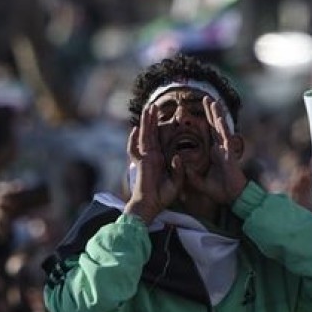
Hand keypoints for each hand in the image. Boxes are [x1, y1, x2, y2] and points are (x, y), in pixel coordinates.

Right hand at [124, 104, 181, 223]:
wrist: (150, 206)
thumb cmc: (163, 196)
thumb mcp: (177, 182)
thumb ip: (178, 170)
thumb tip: (177, 156)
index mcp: (160, 158)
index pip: (161, 139)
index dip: (163, 127)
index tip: (168, 115)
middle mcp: (152, 156)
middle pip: (151, 133)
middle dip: (152, 119)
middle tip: (154, 105)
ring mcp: (145, 158)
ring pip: (144, 136)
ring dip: (145, 122)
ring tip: (147, 109)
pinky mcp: (141, 163)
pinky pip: (134, 150)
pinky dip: (133, 140)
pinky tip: (134, 129)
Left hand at [181, 96, 246, 206]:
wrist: (234, 198)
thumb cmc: (221, 191)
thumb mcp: (201, 183)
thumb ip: (192, 176)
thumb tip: (182, 168)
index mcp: (214, 153)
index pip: (207, 134)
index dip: (203, 123)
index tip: (197, 112)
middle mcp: (220, 148)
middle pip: (213, 126)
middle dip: (209, 112)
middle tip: (204, 98)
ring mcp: (225, 149)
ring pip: (219, 127)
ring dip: (215, 113)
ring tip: (211, 100)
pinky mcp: (229, 152)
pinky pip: (224, 135)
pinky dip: (222, 124)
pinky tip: (219, 115)